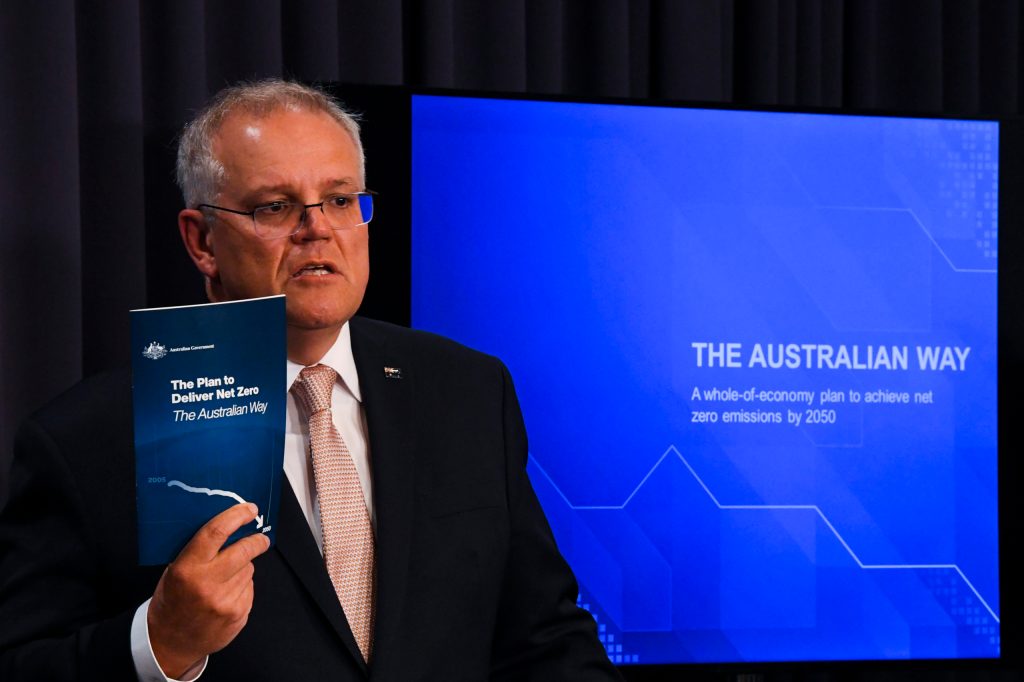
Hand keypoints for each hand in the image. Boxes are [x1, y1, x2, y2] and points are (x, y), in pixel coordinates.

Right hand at [147, 502, 270, 677]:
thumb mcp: (174, 571)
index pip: (216, 532)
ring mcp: (225, 602)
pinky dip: (243, 586)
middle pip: (244, 550)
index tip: (250, 509)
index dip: (237, 516)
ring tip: (226, 576)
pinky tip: (228, 593)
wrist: (170, 643)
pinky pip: (250, 588)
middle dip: (256, 540)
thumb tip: (228, 526)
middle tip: (260, 537)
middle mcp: (207, 585)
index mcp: (187, 569)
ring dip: (244, 567)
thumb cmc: (172, 601)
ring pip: (249, 569)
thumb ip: (198, 550)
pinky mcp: (238, 614)